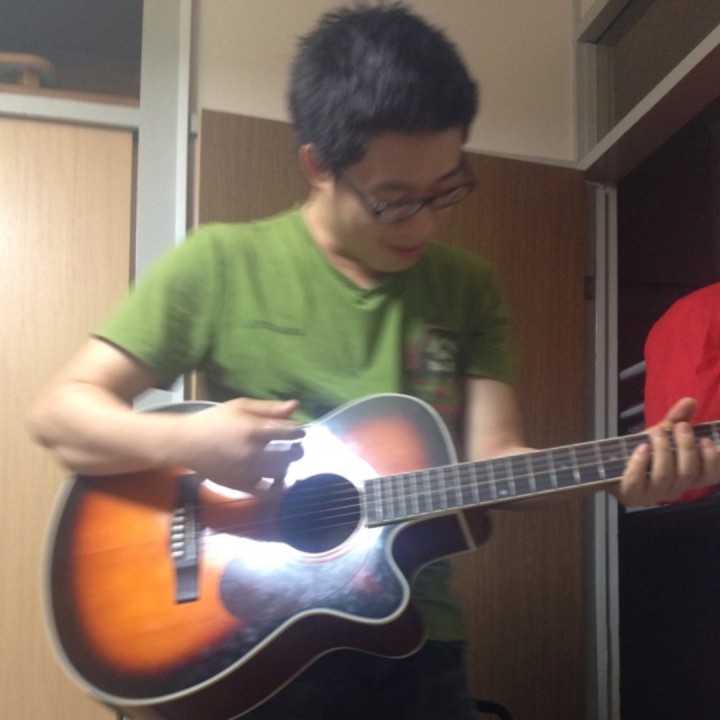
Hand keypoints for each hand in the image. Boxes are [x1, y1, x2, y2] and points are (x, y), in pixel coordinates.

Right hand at [172, 397, 304, 491]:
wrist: (186, 443)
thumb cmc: (215, 421)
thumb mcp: (241, 406)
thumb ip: (269, 408)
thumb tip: (296, 405)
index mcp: (253, 429)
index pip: (290, 432)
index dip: (299, 431)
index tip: (298, 431)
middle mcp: (252, 452)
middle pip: (291, 454)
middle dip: (297, 449)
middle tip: (293, 446)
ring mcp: (247, 471)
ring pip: (282, 472)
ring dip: (287, 465)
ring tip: (281, 459)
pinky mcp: (241, 486)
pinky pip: (267, 492)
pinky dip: (277, 487)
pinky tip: (276, 479)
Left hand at [614, 398, 719, 505]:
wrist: (610, 467)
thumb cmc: (643, 453)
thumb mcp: (661, 434)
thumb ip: (677, 420)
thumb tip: (690, 401)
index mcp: (687, 476)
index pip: (710, 476)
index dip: (712, 461)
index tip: (706, 440)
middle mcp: (674, 488)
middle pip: (688, 473)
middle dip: (687, 448)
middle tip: (681, 427)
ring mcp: (652, 494)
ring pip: (665, 476)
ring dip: (664, 451)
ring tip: (658, 431)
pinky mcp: (631, 494)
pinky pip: (637, 481)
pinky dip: (640, 463)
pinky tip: (642, 447)